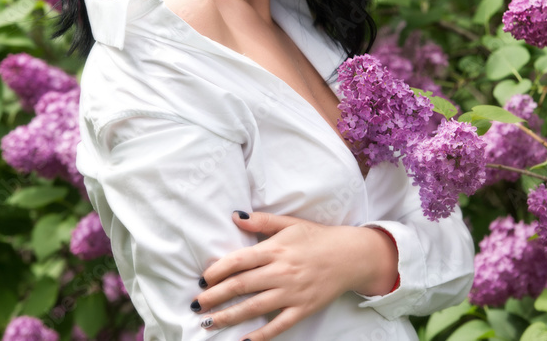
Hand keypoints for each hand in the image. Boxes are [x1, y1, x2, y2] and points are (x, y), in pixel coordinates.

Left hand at [191, 211, 397, 339]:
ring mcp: (292, 292)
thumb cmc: (317, 238)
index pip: (239, 261)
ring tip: (208, 323)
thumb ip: (262, 222)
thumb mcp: (290, 223)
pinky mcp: (303, 309)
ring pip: (254, 307)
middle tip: (197, 304)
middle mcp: (281, 271)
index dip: (217, 271)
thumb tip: (235, 216)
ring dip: (228, 316)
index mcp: (276, 249)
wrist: (350, 255)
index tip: (202, 280)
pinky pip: (278, 325)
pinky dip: (260, 336)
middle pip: (241, 286)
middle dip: (215, 296)